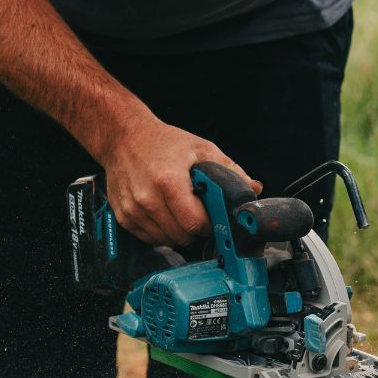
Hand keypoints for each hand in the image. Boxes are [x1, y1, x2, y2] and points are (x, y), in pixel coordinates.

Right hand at [100, 116, 257, 247]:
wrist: (124, 137)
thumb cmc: (163, 142)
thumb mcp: (201, 148)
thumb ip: (229, 169)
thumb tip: (254, 187)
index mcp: (168, 181)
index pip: (195, 224)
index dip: (210, 225)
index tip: (214, 218)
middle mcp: (147, 198)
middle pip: (181, 236)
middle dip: (196, 231)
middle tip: (200, 216)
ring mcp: (133, 209)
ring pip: (165, 240)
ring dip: (179, 233)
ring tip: (182, 213)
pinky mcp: (124, 216)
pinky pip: (149, 238)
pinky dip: (161, 232)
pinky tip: (166, 214)